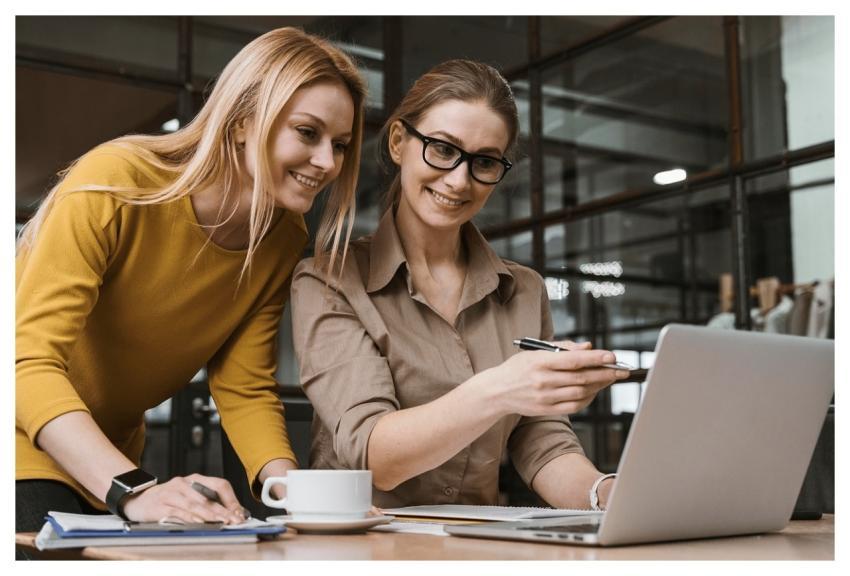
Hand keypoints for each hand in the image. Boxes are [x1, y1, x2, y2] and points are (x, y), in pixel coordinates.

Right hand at [121, 474, 244, 524]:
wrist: (137, 499)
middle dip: (224, 511)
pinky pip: (177, 512)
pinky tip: (198, 523)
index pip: (218, 484)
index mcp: (194, 479)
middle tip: (234, 520)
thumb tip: (230, 513)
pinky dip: (189, 518)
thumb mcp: (187, 495)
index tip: (239, 512)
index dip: (230, 499)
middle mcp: (183, 483)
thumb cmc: (167, 498)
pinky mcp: (160, 505)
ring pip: (194, 504)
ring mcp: (171, 493)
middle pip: (208, 497)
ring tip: (221, 522)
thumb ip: (206, 501)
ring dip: (209, 515)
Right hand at [478, 340, 628, 416]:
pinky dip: (588, 399)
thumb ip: (562, 348)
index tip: (612, 357)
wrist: (497, 391)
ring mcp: (545, 397)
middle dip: (605, 373)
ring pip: (580, 392)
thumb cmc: (518, 367)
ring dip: (599, 386)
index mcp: (540, 362)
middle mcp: (543, 380)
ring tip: (610, 379)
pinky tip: (595, 391)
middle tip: (622, 370)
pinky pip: (573, 406)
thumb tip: (588, 347)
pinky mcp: (546, 410)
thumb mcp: (535, 351)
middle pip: (581, 378)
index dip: (595, 359)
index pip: (573, 360)